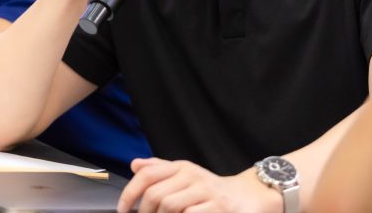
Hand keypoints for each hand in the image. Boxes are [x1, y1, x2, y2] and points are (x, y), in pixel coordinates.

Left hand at [118, 158, 279, 212]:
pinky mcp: (217, 207)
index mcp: (182, 167)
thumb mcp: (186, 176)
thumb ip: (161, 170)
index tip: (123, 209)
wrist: (247, 197)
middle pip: (155, 194)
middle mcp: (193, 175)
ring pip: (169, 205)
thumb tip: (135, 164)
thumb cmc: (211, 191)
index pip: (148, 174)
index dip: (130, 192)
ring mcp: (206, 191)